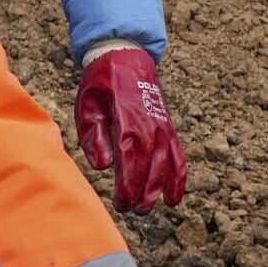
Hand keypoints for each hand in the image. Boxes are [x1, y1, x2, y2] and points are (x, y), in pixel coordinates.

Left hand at [74, 43, 187, 209]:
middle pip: (151, 166)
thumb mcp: (88, 105)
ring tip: (146, 209)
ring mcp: (163, 127)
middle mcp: (151, 125)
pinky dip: (179, 178)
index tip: (122, 202)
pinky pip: (178, 156)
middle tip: (131, 211)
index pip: (131, 158)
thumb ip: (94, 136)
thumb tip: (103, 166)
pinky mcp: (169, 128)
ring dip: (159, 189)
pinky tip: (174, 199)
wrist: (128, 56)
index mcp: (128, 119)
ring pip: (166, 164)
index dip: (129, 184)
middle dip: (142, 192)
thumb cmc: (102, 83)